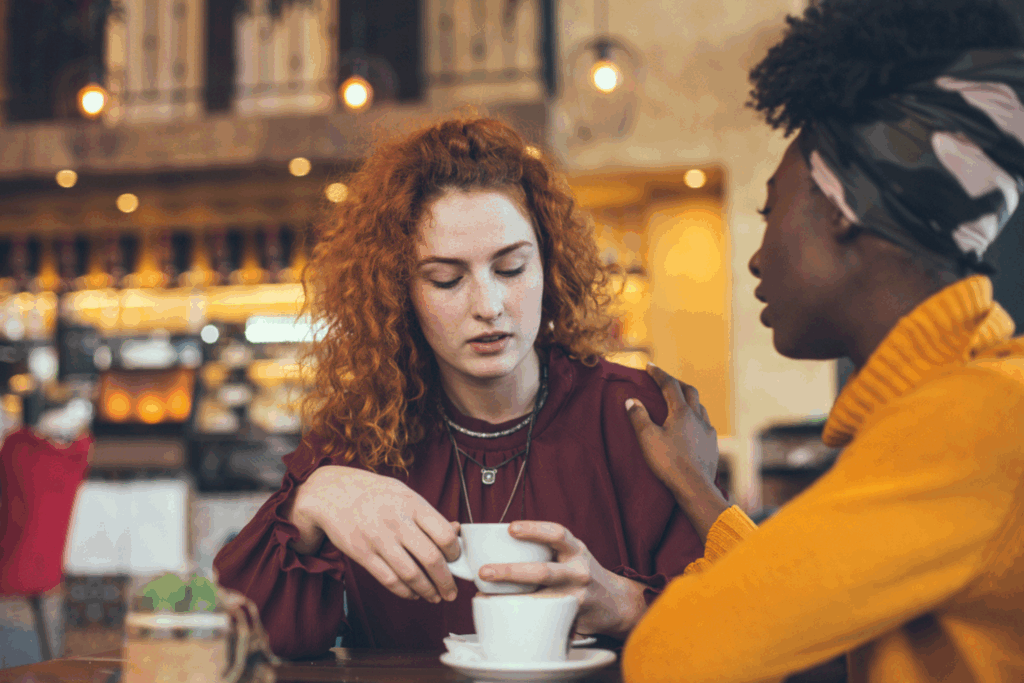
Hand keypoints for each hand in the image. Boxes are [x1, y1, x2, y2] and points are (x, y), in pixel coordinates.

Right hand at [290, 465, 460, 602]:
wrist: (332, 493)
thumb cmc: (374, 494)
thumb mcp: (405, 494)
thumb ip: (429, 514)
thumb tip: (456, 531)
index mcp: (413, 505)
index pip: (444, 534)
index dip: (455, 553)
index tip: (456, 560)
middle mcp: (397, 522)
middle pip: (431, 558)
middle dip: (446, 581)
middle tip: (451, 591)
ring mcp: (379, 539)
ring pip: (411, 574)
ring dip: (427, 591)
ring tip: (434, 597)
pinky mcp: (363, 554)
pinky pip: (389, 580)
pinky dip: (405, 592)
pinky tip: (413, 593)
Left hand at [478, 522, 647, 639]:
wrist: (616, 603)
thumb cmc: (582, 574)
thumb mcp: (572, 554)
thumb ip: (547, 551)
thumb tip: (500, 546)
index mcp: (576, 550)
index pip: (557, 534)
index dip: (534, 530)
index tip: (510, 528)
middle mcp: (578, 572)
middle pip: (544, 572)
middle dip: (510, 572)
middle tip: (484, 571)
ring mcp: (576, 597)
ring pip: (541, 599)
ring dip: (511, 599)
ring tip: (486, 598)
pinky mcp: (572, 617)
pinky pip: (545, 616)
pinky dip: (521, 616)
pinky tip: (502, 614)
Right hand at [626, 364, 728, 540]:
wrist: (695, 487)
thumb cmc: (669, 462)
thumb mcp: (647, 438)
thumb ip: (639, 417)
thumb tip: (631, 400)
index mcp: (682, 412)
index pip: (670, 385)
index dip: (659, 373)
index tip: (649, 366)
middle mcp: (698, 417)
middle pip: (689, 391)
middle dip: (676, 383)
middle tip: (664, 381)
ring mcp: (708, 431)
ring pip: (700, 407)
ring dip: (689, 400)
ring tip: (679, 402)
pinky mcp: (713, 444)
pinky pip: (705, 423)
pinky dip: (696, 417)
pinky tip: (692, 426)